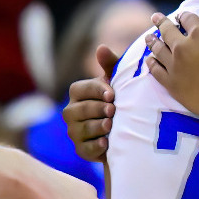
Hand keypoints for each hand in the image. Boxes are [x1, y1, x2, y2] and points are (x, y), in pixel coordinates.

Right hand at [62, 45, 122, 162]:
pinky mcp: (81, 150)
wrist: (128, 131)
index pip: (81, 89)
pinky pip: (85, 149)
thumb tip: (100, 48)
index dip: (96, 90)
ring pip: (81, 129)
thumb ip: (110, 65)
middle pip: (80, 110)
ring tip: (111, 125)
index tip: (112, 94)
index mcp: (78, 93)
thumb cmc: (120, 100)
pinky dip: (95, 147)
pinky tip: (106, 143)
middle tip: (113, 110)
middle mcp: (71, 112)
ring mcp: (74, 132)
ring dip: (97, 126)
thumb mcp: (118, 82)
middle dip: (97, 109)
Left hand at [146, 7, 198, 124]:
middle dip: (161, 22)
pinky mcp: (171, 83)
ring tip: (148, 37)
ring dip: (152, 41)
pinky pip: (156, 71)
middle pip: (168, 31)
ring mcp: (174, 65)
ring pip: (158, 49)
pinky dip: (151, 64)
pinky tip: (149, 60)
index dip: (184, 16)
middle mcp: (182, 47)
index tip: (180, 15)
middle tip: (155, 17)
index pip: (188, 19)